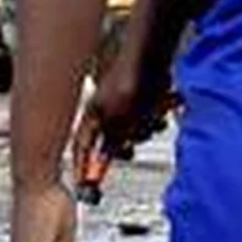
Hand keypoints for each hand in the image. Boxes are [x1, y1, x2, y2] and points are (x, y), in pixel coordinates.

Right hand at [87, 37, 172, 159]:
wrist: (155, 54)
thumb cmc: (131, 80)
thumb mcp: (118, 122)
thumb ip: (110, 144)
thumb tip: (100, 165)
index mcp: (92, 115)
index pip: (81, 148)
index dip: (83, 168)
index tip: (86, 186)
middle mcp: (106, 112)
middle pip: (111, 145)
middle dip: (124, 146)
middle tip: (129, 147)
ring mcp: (126, 107)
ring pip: (135, 135)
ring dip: (144, 129)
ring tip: (149, 114)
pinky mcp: (144, 102)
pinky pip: (149, 123)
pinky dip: (155, 119)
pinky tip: (160, 106)